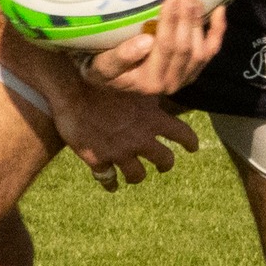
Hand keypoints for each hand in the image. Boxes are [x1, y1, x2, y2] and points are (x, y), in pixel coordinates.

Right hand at [45, 81, 201, 191]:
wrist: (72, 90)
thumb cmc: (103, 81)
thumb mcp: (134, 83)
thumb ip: (149, 91)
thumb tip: (165, 79)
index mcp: (152, 120)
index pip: (181, 134)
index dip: (190, 142)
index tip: (193, 147)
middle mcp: (140, 140)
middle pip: (164, 160)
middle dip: (165, 164)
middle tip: (164, 165)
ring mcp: (120, 153)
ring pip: (137, 175)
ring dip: (138, 176)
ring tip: (136, 176)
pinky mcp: (99, 160)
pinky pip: (107, 179)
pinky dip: (111, 184)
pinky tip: (112, 186)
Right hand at [81, 0, 225, 95]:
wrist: (111, 82)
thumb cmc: (103, 70)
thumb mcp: (103, 66)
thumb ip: (121, 57)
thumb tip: (145, 42)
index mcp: (149, 83)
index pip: (165, 49)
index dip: (170, 23)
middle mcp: (170, 84)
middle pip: (185, 48)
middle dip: (186, 18)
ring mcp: (185, 78)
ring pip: (200, 50)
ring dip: (199, 23)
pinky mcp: (193, 71)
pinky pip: (210, 52)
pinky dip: (217, 32)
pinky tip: (220, 12)